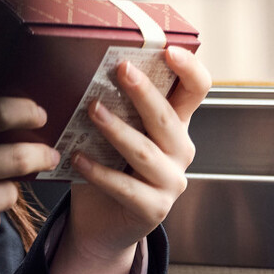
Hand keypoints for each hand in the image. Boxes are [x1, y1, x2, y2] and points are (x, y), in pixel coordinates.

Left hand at [49, 45, 210, 273]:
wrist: (102, 223)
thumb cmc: (108, 166)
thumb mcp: (115, 130)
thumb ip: (114, 104)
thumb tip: (84, 65)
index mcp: (175, 123)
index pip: (197, 89)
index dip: (189, 68)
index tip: (169, 49)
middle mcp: (180, 150)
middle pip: (168, 117)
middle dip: (145, 92)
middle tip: (121, 70)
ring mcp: (171, 181)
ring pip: (145, 151)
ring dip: (117, 129)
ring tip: (92, 111)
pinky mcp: (155, 208)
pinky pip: (126, 187)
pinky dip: (99, 172)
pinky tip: (77, 158)